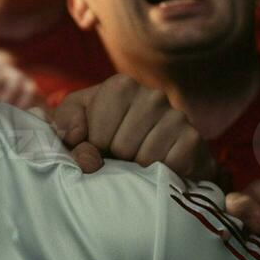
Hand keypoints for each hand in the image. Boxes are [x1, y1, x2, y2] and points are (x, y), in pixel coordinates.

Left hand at [48, 75, 217, 179]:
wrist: (152, 153)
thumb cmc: (105, 133)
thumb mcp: (75, 123)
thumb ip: (64, 126)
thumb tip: (76, 138)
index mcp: (121, 85)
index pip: (97, 134)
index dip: (95, 146)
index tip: (101, 143)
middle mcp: (152, 95)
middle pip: (122, 146)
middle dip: (117, 158)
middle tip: (122, 154)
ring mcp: (177, 115)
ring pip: (145, 158)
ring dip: (138, 168)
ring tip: (139, 159)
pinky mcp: (194, 139)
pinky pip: (170, 166)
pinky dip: (161, 174)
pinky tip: (160, 165)